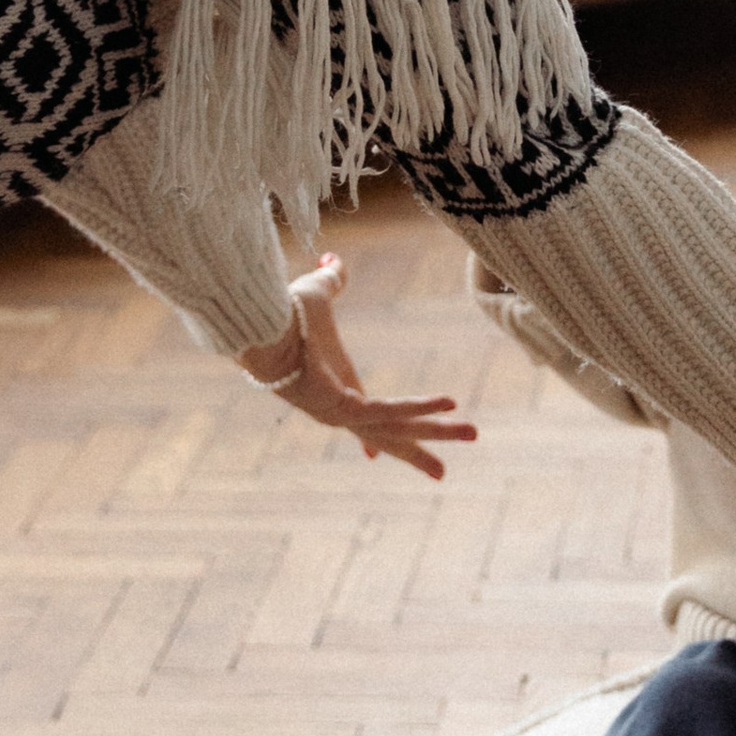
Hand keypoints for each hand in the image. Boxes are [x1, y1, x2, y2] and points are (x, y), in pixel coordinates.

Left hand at [239, 254, 478, 483]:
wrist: (262, 324)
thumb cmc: (282, 312)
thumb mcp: (316, 294)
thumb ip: (330, 280)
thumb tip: (332, 260)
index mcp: (335, 387)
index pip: (363, 418)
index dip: (376, 436)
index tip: (374, 457)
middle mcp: (338, 408)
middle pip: (387, 436)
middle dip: (421, 450)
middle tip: (443, 475)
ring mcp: (340, 413)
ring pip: (396, 429)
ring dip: (437, 433)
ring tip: (474, 433)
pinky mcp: (342, 408)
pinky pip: (389, 410)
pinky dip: (420, 407)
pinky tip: (450, 403)